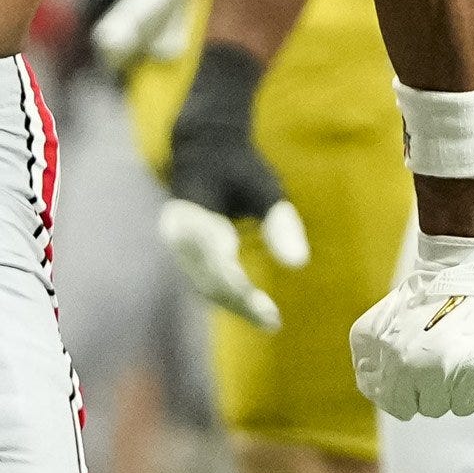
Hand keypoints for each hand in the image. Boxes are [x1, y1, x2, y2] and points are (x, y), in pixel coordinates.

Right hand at [157, 39, 306, 327]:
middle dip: (241, 306)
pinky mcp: (180, 252)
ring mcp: (175, 245)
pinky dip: (225, 296)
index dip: (243, 294)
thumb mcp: (265, 188)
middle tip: (274, 323)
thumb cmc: (239, 169)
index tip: (271, 313)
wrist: (202, 150)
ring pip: (203, 286)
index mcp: (195, 216)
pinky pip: (201, 281)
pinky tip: (250, 307)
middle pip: (209, 282)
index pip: (219, 267)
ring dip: (234, 305)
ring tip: (268, 320)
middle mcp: (178, 234)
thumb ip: (280, 223)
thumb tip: (299, 265)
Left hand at [349, 226, 473, 419]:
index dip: (409, 390)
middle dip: (435, 385)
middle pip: (434, 408)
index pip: (403, 409)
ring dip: (463, 385)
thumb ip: (367, 366)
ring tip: (463, 349)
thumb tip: (376, 395)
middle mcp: (438, 374)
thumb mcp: (374, 327)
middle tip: (442, 351)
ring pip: (464, 406)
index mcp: (403, 366)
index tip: (417, 369)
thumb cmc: (421, 297)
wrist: (467, 268)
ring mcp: (473, 374)